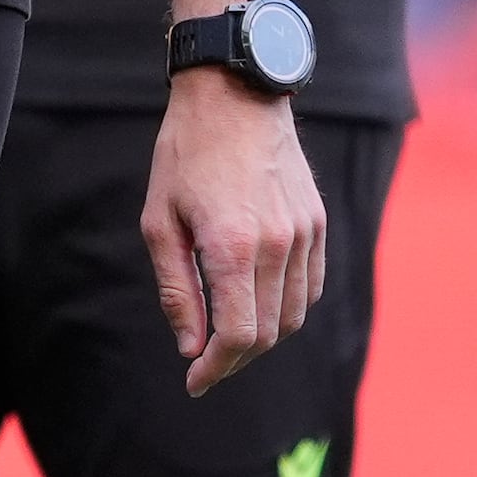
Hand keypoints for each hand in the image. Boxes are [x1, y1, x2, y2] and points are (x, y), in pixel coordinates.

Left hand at [142, 71, 326, 392]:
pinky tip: (260, 306)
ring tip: (229, 337)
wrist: (234, 96)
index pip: (238, 336)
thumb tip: (191, 347)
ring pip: (294, 315)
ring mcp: (304, 234)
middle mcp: (278, 246)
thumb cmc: (185, 156)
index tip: (194, 381)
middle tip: (205, 363)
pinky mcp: (317, 223)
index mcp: (233, 248)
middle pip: (267, 334)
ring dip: (263, 338)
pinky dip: (288, 309)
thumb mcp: (160, 222)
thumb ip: (178, 290)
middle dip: (235, 359)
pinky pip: (311, 286)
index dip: (216, 368)